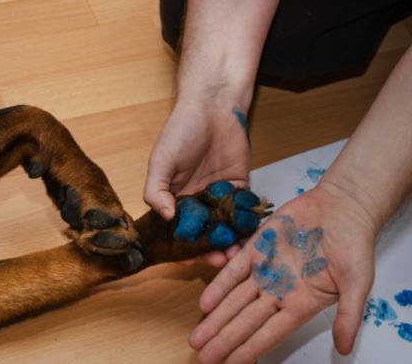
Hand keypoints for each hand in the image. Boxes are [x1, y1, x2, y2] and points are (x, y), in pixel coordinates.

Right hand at [144, 97, 250, 265]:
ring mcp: (219, 196)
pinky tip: (249, 239)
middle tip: (217, 262)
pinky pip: (244, 212)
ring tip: (234, 256)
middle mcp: (197, 201)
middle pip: (203, 234)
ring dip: (229, 243)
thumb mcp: (161, 161)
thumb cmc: (181, 131)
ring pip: (225, 228)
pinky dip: (246, 226)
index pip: (176, 230)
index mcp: (174, 198)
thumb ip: (156, 190)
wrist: (213, 107)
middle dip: (209, 250)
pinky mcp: (240, 188)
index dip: (180, 247)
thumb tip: (165, 218)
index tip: (186, 261)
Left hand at [189, 183, 376, 362]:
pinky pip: (233, 270)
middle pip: (246, 321)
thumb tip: (346, 348)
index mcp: (300, 303)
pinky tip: (204, 303)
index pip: (270, 334)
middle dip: (224, 339)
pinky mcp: (256, 247)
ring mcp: (265, 270)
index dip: (250, 349)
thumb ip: (349, 315)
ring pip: (234, 299)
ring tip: (197, 338)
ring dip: (216, 318)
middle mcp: (278, 290)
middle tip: (203, 357)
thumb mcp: (358, 282)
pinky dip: (218, 285)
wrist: (342, 207)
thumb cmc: (353, 244)